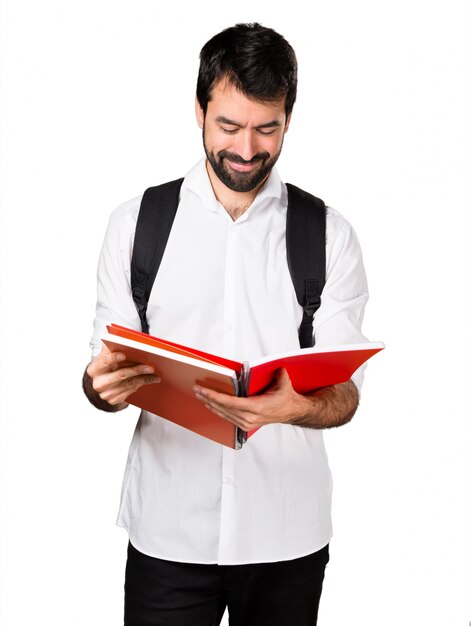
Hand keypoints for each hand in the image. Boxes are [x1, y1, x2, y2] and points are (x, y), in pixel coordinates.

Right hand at [86, 344, 160, 408]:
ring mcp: (105, 393)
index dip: (113, 358)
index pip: (104, 362)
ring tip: (155, 374)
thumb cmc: (106, 365)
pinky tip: (149, 380)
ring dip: (144, 379)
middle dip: (136, 370)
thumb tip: (120, 337)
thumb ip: (111, 346)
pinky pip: (130, 392)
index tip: (123, 355)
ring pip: (128, 385)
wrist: (102, 382)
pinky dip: (141, 385)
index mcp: (94, 369)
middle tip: (150, 367)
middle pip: (120, 375)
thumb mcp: (106, 354)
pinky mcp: (114, 400)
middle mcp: (98, 383)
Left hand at [193, 368, 308, 430]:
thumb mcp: (284, 385)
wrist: (290, 412)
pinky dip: (218, 411)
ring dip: (211, 405)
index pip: (230, 402)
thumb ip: (280, 375)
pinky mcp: (245, 425)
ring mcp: (247, 423)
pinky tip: (211, 405)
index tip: (204, 391)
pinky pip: (227, 418)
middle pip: (223, 408)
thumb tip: (277, 367)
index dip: (215, 396)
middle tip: (197, 390)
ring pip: (223, 414)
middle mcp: (249, 417)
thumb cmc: (285, 400)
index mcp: (256, 407)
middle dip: (208, 398)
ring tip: (200, 396)